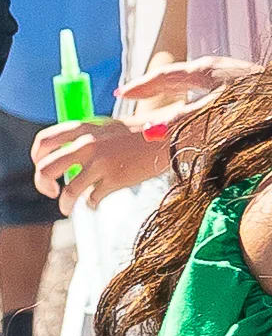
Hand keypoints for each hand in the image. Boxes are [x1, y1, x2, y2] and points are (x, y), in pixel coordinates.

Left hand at [31, 116, 168, 212]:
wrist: (170, 136)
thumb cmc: (142, 133)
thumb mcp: (108, 127)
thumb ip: (86, 137)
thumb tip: (68, 157)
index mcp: (83, 128)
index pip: (44, 142)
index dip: (36, 158)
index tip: (42, 168)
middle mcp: (87, 144)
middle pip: (46, 168)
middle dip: (42, 184)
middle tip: (49, 191)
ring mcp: (101, 163)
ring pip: (69, 190)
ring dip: (64, 203)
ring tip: (67, 209)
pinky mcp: (115, 179)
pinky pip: (93, 198)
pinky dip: (92, 203)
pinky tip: (96, 201)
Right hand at [117, 55, 259, 116]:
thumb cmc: (260, 105)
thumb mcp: (217, 113)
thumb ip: (184, 122)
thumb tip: (148, 134)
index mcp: (206, 70)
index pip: (165, 76)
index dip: (142, 87)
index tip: (121, 95)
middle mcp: (218, 68)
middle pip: (177, 75)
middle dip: (155, 87)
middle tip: (130, 95)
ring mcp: (234, 75)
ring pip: (195, 81)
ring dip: (175, 91)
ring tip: (160, 100)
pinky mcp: (248, 85)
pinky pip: (211, 88)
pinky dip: (196, 96)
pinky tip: (200, 108)